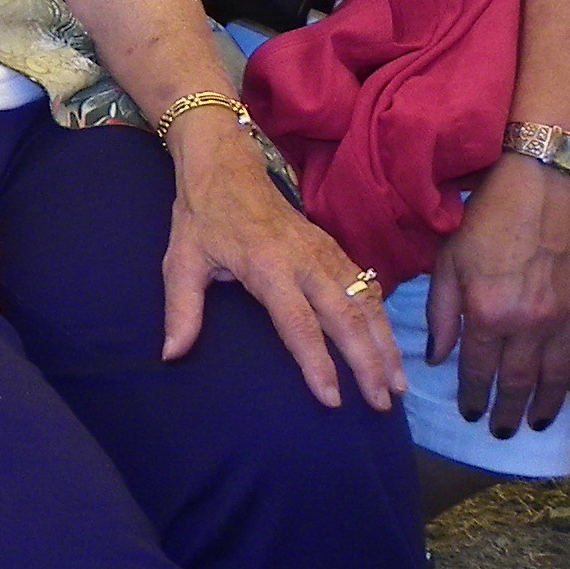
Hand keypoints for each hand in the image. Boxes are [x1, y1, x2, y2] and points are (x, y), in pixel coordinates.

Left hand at [159, 124, 403, 411]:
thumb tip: (170, 354)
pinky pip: (367, 286)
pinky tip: (392, 347)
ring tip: (399, 385)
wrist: (227, 164)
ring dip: (385, 344)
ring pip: (365, 302)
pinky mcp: (334, 247)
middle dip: (368, 362)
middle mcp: (305, 260)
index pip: (298, 322)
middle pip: (345, 316)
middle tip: (383, 404)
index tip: (333, 399)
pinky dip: (383, 319)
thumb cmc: (203, 216)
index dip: (316, 362)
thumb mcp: (181, 260)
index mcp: (266, 265)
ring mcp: (324, 252)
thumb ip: (181, 309)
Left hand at [426, 153, 569, 435]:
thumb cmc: (488, 215)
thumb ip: (441, 312)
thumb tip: (438, 358)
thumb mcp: (448, 259)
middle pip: (520, 383)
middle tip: (502, 432)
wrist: (547, 182)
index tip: (470, 413)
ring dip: (548, 406)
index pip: (479, 370)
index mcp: (488, 313)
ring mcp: (568, 319)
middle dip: (509, 412)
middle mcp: (530, 325)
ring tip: (537, 424)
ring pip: (559, 378)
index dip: (473, 395)